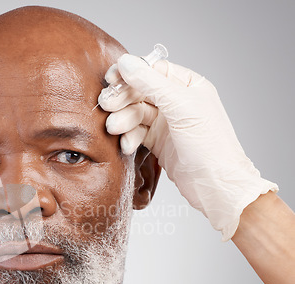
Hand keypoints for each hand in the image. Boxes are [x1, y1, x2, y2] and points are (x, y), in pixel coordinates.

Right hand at [98, 55, 277, 240]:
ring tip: (115, 129)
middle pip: (140, 91)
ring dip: (123, 120)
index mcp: (188, 85)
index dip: (131, 74)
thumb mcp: (181, 106)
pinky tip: (127, 146)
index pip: (153, 71)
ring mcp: (167, 123)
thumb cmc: (209, 144)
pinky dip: (129, 137)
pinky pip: (136, 132)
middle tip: (106, 107)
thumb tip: (125, 62)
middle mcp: (177, 101)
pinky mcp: (158, 142)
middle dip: (122, 99)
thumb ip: (151, 82)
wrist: (215, 184)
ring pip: (135, 113)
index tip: (111, 80)